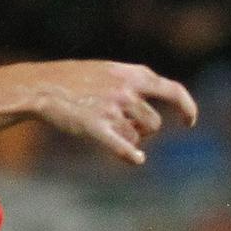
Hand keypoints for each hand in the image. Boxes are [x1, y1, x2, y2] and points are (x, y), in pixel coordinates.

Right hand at [32, 61, 197, 166]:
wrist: (41, 86)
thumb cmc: (75, 80)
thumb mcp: (108, 71)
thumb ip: (133, 84)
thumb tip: (153, 111)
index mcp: (132, 74)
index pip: (173, 91)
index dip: (187, 108)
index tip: (189, 122)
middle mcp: (126, 90)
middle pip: (154, 124)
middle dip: (144, 131)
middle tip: (130, 130)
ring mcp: (111, 108)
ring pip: (138, 137)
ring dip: (130, 140)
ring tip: (111, 132)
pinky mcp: (96, 127)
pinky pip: (123, 147)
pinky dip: (132, 156)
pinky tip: (136, 160)